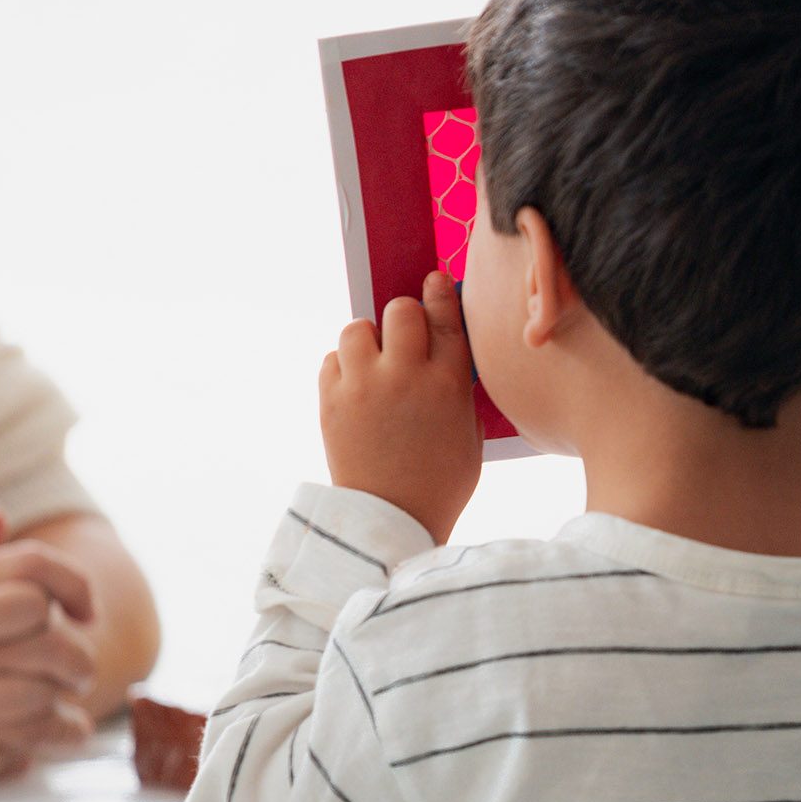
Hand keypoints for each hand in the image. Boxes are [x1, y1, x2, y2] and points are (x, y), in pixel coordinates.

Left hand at [321, 273, 481, 545]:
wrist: (391, 520)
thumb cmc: (440, 481)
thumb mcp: (469, 431)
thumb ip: (458, 387)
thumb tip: (443, 352)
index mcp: (449, 383)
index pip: (445, 317)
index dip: (438, 293)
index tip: (432, 281)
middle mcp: (406, 376)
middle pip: (400, 311)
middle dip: (402, 319)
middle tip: (403, 340)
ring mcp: (364, 386)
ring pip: (358, 328)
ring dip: (368, 339)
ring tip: (374, 362)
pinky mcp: (331, 401)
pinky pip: (332, 359)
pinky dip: (343, 367)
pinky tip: (356, 387)